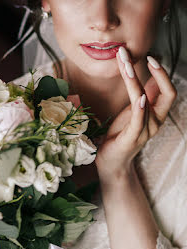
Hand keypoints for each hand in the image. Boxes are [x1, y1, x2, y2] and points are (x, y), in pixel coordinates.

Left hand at [96, 48, 176, 180]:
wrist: (111, 161)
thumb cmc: (121, 134)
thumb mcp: (134, 111)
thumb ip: (144, 96)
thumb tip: (148, 75)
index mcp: (157, 114)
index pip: (169, 90)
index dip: (163, 73)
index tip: (151, 56)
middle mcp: (156, 121)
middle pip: (168, 94)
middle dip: (159, 72)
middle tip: (145, 55)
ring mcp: (145, 131)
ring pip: (145, 101)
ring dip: (134, 80)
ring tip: (125, 64)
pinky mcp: (132, 138)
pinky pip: (139, 121)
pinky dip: (140, 108)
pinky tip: (141, 97)